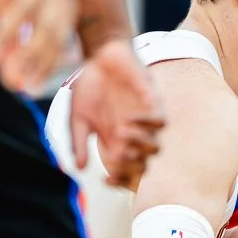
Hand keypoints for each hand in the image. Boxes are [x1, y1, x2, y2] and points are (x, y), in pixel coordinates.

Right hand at [0, 0, 76, 92]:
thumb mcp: (27, 12)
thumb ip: (25, 45)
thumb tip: (22, 86)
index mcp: (66, 3)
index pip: (59, 41)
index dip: (43, 66)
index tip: (28, 89)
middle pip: (45, 27)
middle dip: (26, 57)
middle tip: (7, 80)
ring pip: (21, 10)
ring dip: (3, 37)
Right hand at [65, 37, 164, 189]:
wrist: (99, 55)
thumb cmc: (88, 86)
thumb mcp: (77, 117)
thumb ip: (78, 142)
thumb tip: (79, 169)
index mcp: (113, 143)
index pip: (124, 172)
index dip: (119, 182)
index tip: (106, 181)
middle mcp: (131, 136)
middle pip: (143, 167)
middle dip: (131, 167)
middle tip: (117, 154)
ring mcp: (143, 121)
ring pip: (155, 148)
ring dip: (139, 147)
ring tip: (121, 133)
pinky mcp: (152, 102)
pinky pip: (160, 123)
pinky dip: (147, 125)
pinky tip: (129, 118)